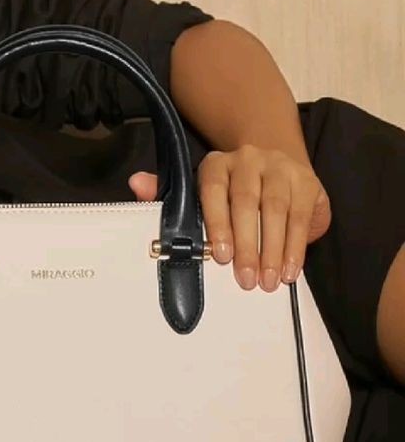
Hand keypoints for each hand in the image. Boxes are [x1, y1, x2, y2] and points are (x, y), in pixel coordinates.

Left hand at [128, 145, 331, 291]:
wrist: (275, 166)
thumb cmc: (230, 191)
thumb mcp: (199, 193)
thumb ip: (167, 194)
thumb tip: (137, 184)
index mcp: (216, 164)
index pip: (212, 189)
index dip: (217, 222)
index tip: (221, 255)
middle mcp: (247, 160)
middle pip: (246, 202)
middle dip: (246, 244)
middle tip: (245, 279)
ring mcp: (279, 168)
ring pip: (275, 209)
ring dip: (272, 249)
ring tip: (269, 281)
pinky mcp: (306, 181)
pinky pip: (300, 216)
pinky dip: (295, 247)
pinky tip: (289, 270)